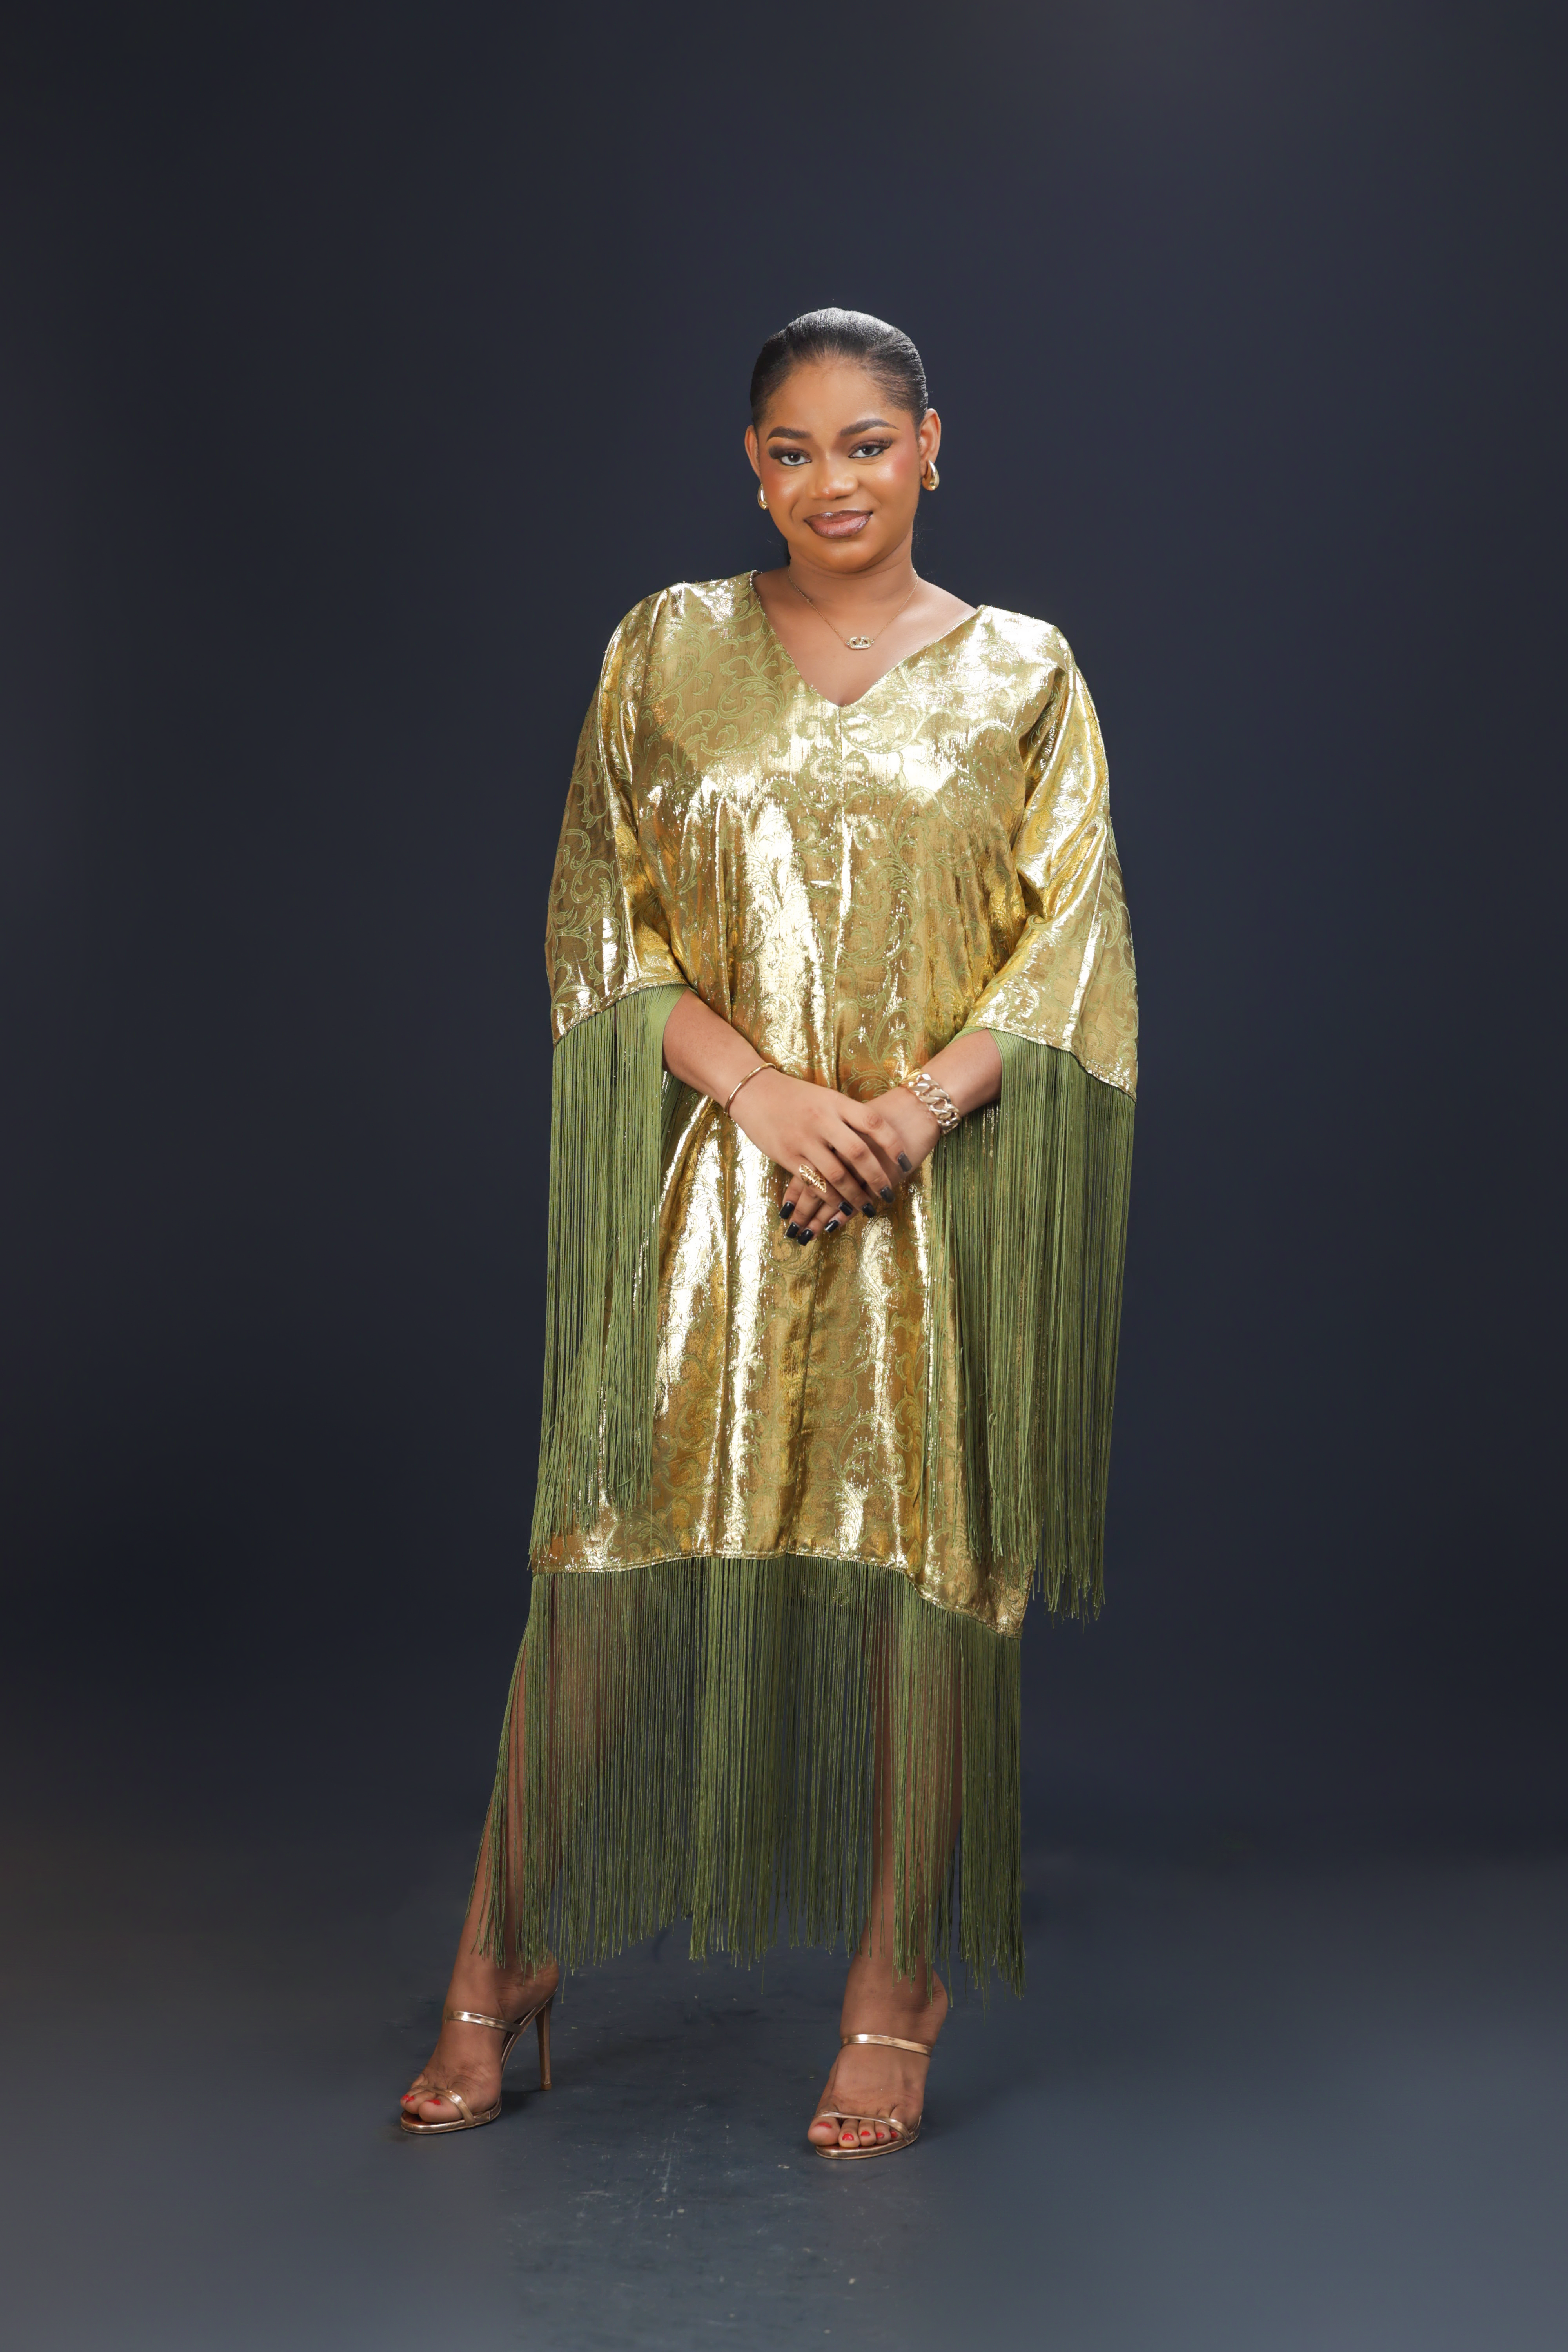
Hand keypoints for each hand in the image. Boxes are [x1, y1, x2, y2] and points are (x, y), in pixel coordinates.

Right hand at [731, 1073, 940, 1243]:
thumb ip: (848, 1116)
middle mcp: (823, 1120)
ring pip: (837, 1174)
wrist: (755, 1092)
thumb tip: (876, 1140)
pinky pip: (814, 1182)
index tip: (905, 1162)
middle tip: (889, 1194)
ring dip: (854, 1195)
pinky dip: (829, 1198)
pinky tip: (839, 1207)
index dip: (893, 1145)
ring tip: (867, 1207)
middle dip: (877, 1178)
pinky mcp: (788, 1156)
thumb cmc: (796, 1096)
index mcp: (837, 1103)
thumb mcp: (826, 1097)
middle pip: (859, 1153)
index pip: (873, 1123)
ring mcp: (804, 1139)